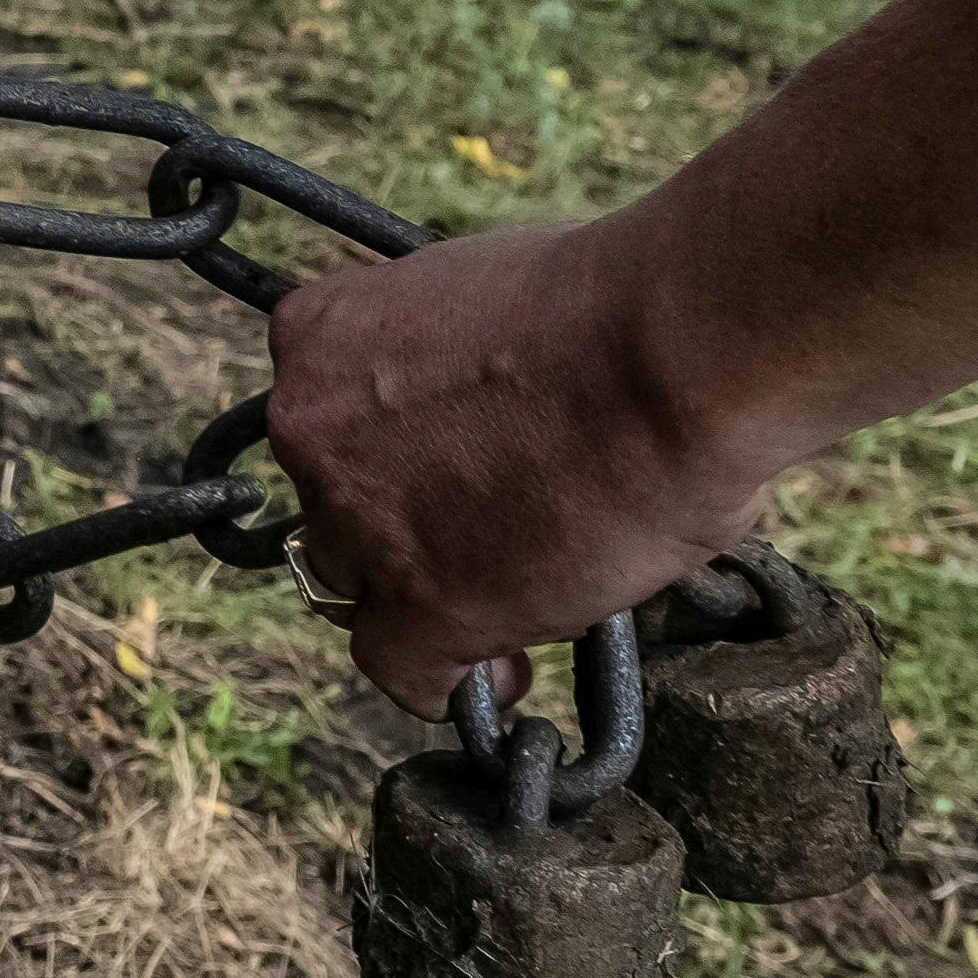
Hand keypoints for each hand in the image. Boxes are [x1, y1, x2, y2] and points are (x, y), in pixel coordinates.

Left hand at [255, 212, 782, 709]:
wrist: (667, 355)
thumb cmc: (610, 306)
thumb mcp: (477, 296)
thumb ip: (446, 364)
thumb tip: (485, 412)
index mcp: (318, 338)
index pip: (325, 421)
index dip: (385, 454)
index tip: (445, 468)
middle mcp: (310, 430)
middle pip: (335, 503)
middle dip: (398, 522)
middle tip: (482, 534)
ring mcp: (357, 524)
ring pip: (360, 589)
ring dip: (420, 601)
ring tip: (507, 607)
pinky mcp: (420, 608)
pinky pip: (401, 671)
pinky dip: (446, 681)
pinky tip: (498, 673)